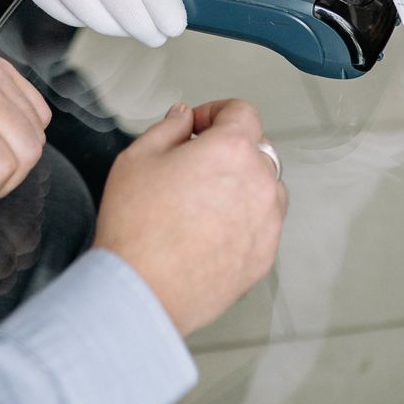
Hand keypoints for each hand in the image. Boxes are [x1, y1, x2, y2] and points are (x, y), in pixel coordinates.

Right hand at [0, 0, 213, 45]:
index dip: (165, 7)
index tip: (177, 23)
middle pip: (121, 1)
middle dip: (145, 26)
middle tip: (160, 33)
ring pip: (88, 12)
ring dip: (115, 27)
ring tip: (133, 27)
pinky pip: (57, 7)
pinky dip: (80, 18)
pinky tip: (97, 15)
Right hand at [93, 99, 286, 335]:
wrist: (142, 291)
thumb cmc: (136, 228)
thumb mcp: (138, 158)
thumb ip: (168, 128)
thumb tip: (183, 117)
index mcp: (232, 150)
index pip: (241, 112)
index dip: (215, 112)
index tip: (197, 126)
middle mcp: (259, 182)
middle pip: (257, 149)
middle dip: (228, 149)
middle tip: (195, 164)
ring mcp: (267, 222)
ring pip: (266, 188)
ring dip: (243, 185)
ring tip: (204, 201)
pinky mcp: (265, 256)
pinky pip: (263, 225)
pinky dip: (245, 221)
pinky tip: (210, 230)